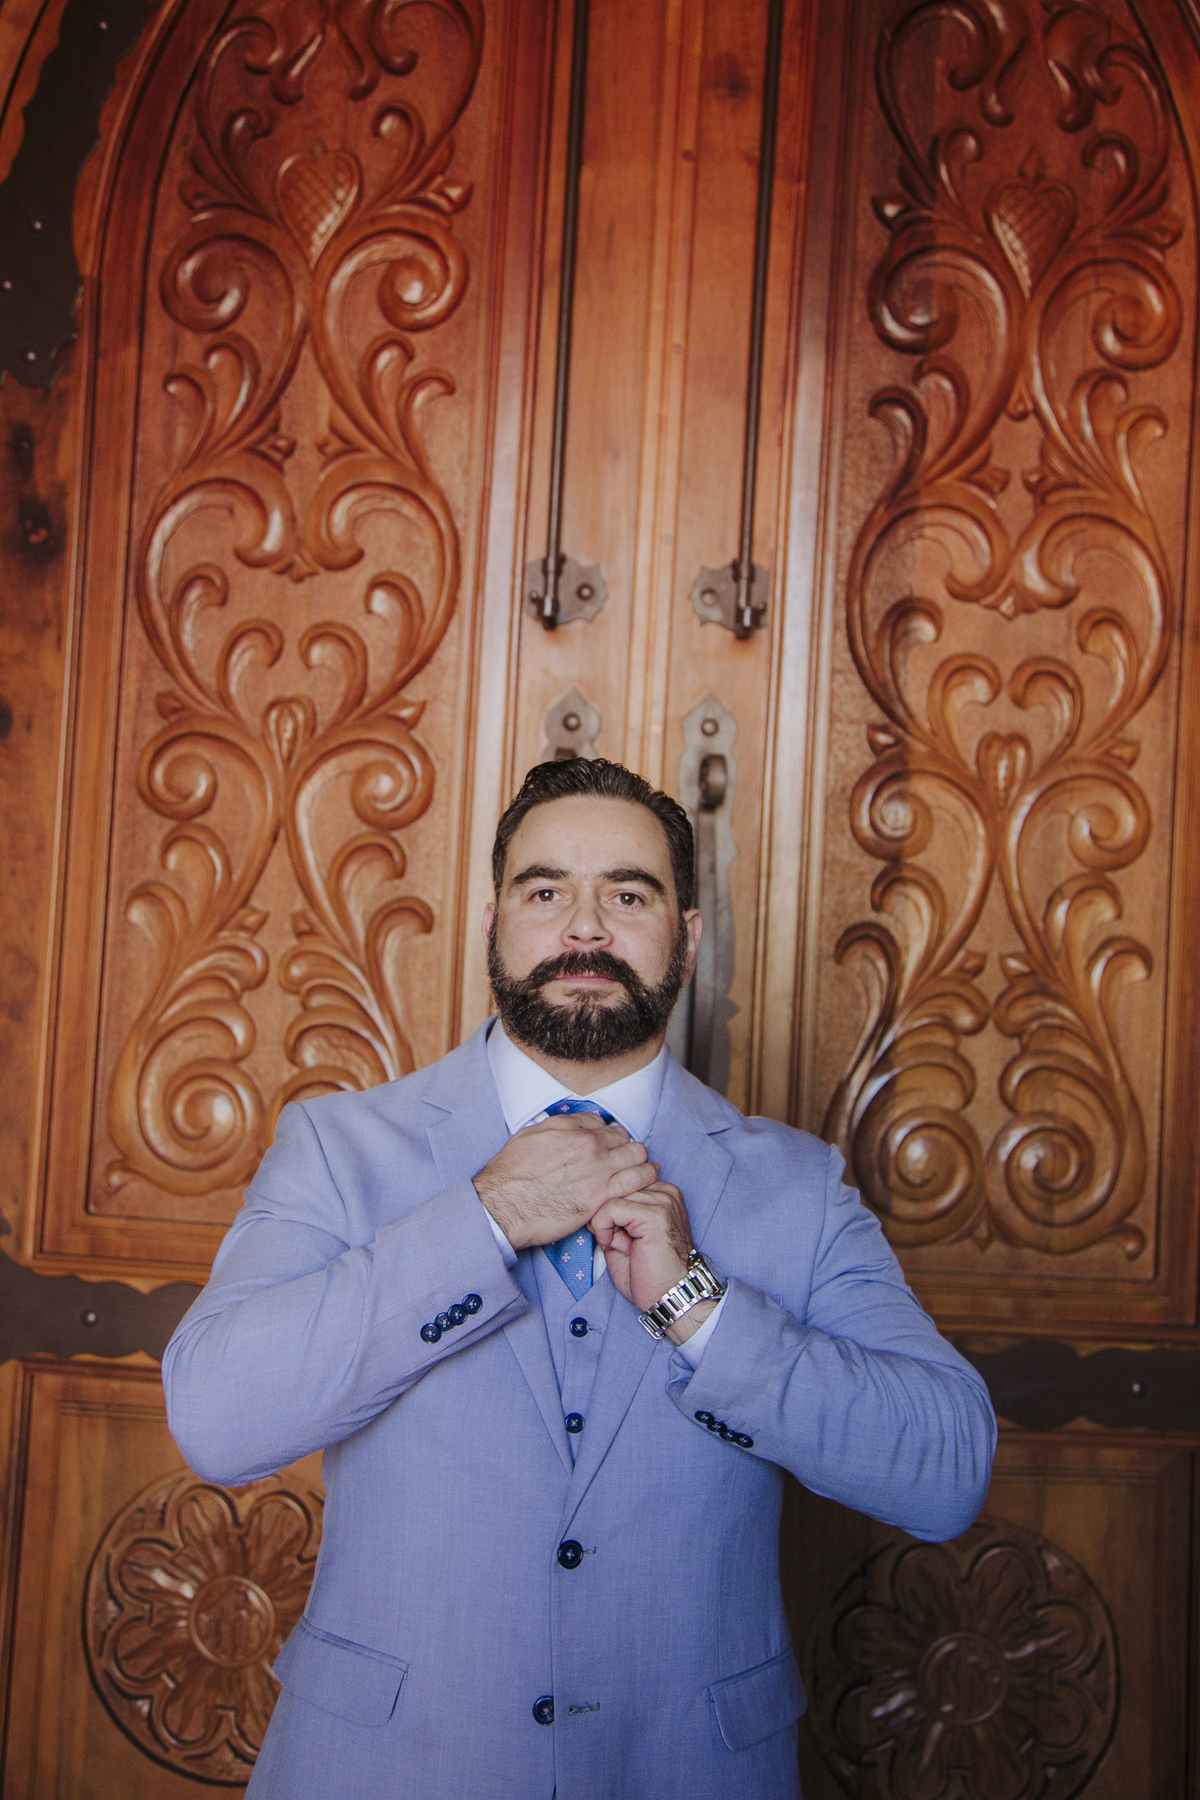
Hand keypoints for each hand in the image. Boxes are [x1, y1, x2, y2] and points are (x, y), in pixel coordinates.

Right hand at [474, 1115, 659, 1249]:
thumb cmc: (508, 1176)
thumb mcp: (527, 1138)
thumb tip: (564, 1131)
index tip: (604, 1146)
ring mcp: (598, 1168)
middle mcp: (587, 1143)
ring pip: (637, 1154)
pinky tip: (646, 1181)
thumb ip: (552, 1130)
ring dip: (639, 1160)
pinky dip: (645, 1177)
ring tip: (640, 1169)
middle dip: (624, 1146)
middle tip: (622, 1159)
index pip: (601, 1123)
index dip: (604, 1135)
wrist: (504, 1206)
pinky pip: (638, 1179)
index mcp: (568, 1126)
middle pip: (623, 1136)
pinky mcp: (602, 1194)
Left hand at [590, 1181, 714, 1343]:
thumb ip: (613, 1213)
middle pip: (615, 1188)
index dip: (611, 1211)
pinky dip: (604, 1228)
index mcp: (662, 1193)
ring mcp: (663, 1201)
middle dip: (607, 1218)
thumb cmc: (649, 1273)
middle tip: (620, 1244)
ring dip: (607, 1225)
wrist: (670, 1295)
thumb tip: (592, 1201)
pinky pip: (611, 1208)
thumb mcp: (626, 1235)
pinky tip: (616, 1246)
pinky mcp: (654, 1214)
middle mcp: (666, 1192)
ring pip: (611, 1197)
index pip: (621, 1183)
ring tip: (623, 1246)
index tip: (619, 1237)